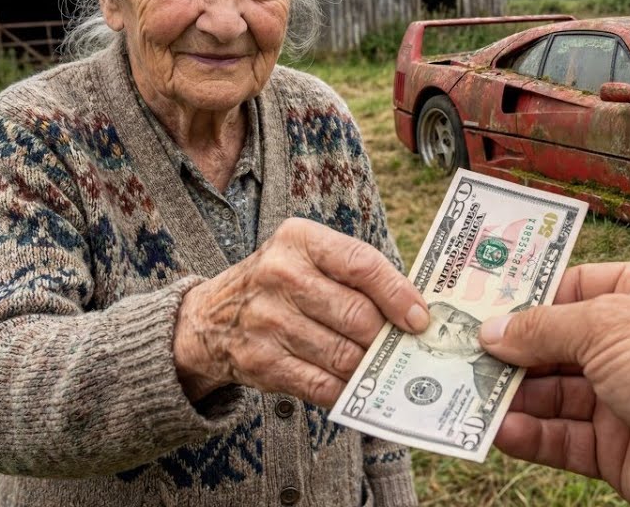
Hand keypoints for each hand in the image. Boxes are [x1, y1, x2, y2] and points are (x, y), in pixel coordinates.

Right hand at [173, 217, 428, 405]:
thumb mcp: (308, 257)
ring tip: (382, 367)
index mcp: (299, 239)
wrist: (210, 319)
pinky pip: (321, 384)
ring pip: (343, 354)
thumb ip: (356, 274)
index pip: (361, 263)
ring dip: (369, 366)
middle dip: (385, 337)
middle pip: (356, 314)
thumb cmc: (281, 285)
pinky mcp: (261, 362)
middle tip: (401, 347)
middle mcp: (279, 275)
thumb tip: (412, 311)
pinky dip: (346, 390)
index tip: (420, 318)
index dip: (398, 294)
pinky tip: (356, 387)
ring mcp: (267, 321)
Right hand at [479, 261, 629, 506]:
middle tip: (459, 352)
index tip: (479, 305)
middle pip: (558, 344)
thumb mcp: (607, 325)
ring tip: (464, 390)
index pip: (574, 287)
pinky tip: (498, 429)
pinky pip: (564, 439)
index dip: (528, 297)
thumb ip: (544, 328)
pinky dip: (530, 435)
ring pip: (556, 394)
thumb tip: (496, 330)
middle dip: (511, 350)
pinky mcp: (621, 450)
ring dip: (512, 394)